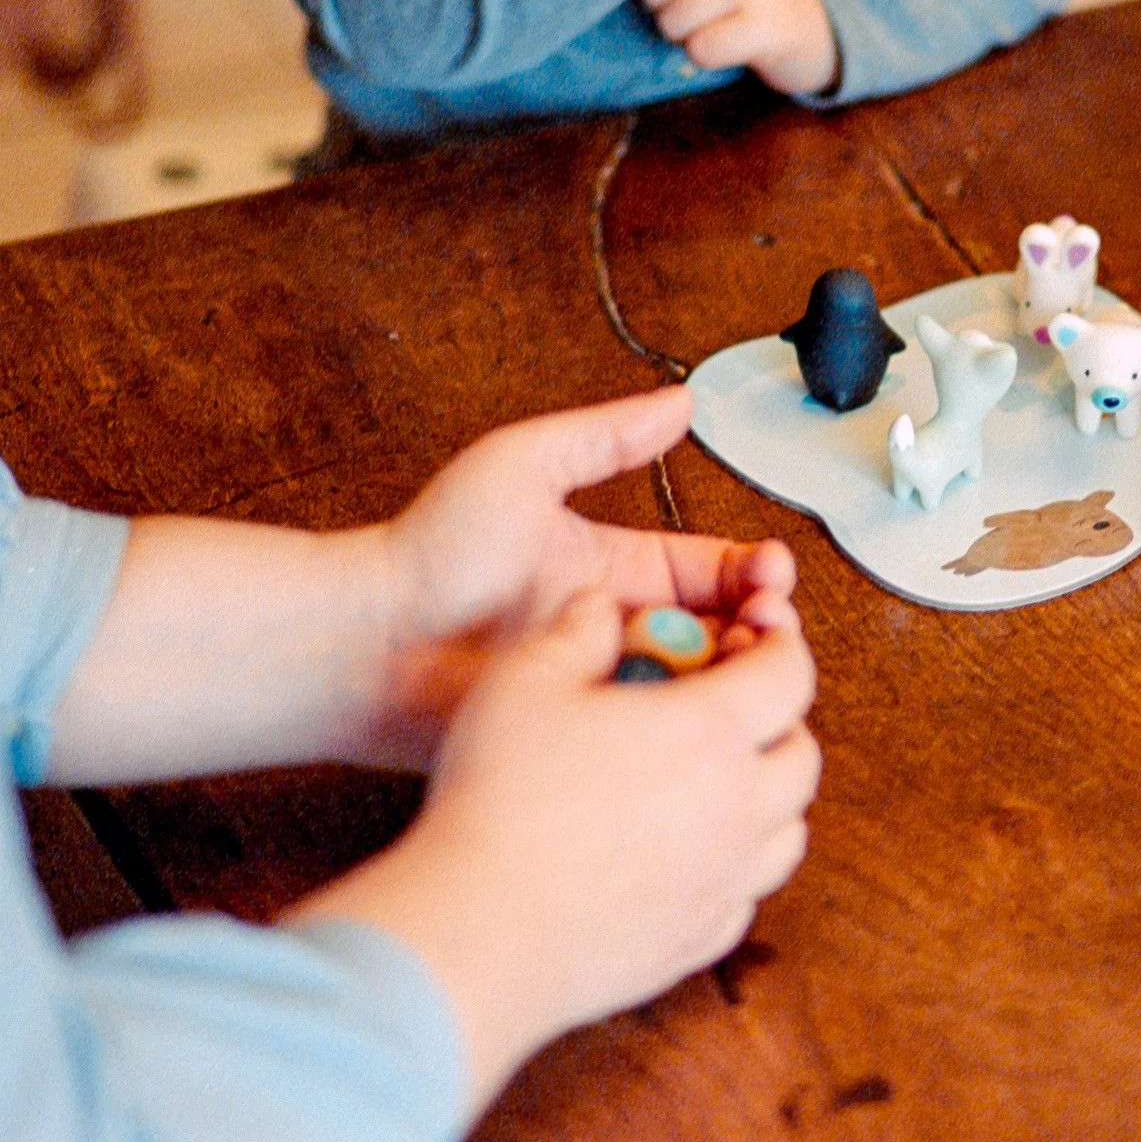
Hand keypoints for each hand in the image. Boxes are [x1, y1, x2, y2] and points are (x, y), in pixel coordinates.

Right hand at [290, 587, 819, 1111]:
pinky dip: (736, 862)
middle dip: (778, 719)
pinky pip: (747, 893)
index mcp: (709, 734)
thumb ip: (577, 628)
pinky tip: (686, 849)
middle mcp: (737, 810)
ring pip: (789, 830)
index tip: (754, 636)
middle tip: (728, 705)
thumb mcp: (526, 679)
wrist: (477, 934)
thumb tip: (603, 607)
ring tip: (712, 777)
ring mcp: (724, 882)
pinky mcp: (699, 939)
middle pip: (802, 754)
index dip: (780, 644)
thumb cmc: (499, 803)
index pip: (790, 674)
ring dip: (768, 794)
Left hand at [361, 384, 799, 766]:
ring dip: (732, 677)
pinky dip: (686, 726)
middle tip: (767, 627)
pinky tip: (694, 712)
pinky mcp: (587, 740)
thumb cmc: (430, 552)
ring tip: (734, 664)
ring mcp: (605, 686)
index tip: (770, 574)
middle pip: (723, 635)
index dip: (755, 573)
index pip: (714, 571)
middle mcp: (618, 629)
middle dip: (762, 629)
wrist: (370, 641)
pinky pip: (655, 737)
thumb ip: (603, 435)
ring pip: (700, 690)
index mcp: (616, 569)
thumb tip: (678, 400)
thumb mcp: (523, 467)